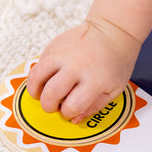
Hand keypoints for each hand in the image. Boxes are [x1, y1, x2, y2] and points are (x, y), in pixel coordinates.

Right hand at [26, 18, 142, 123]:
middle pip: (51, 94)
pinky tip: (48, 77)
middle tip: (52, 106)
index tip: (69, 112)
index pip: (73, 106)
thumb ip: (95, 106)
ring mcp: (62, 54)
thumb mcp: (115, 88)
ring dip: (34, 90)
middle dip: (48, 106)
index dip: (68, 114)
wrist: (114, 31)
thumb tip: (74, 119)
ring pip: (36, 76)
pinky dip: (39, 74)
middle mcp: (76, 67)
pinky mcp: (54, 46)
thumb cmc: (117, 61)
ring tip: (40, 94)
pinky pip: (38, 63)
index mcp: (95, 80)